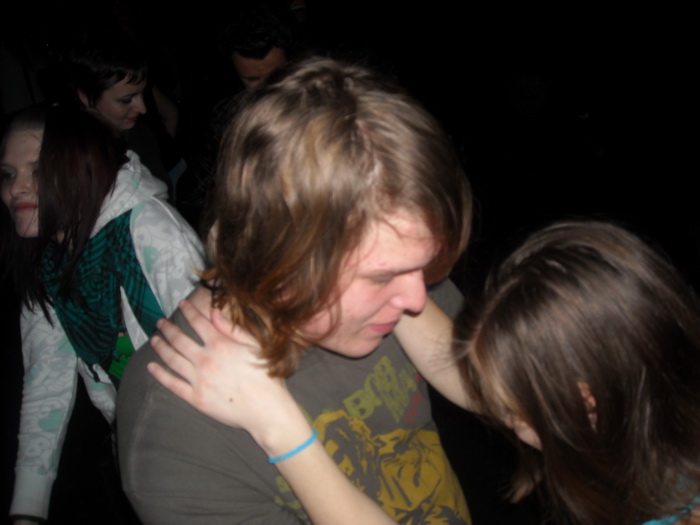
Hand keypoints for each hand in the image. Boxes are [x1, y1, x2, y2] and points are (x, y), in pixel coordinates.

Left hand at [148, 300, 299, 444]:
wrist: (266, 409)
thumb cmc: (266, 377)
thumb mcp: (255, 346)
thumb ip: (232, 328)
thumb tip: (213, 312)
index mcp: (221, 344)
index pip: (198, 322)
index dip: (188, 311)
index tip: (181, 304)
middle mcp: (206, 359)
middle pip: (179, 339)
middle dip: (168, 328)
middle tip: (160, 323)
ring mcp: (198, 379)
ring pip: (172, 359)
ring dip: (160, 347)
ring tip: (154, 340)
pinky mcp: (195, 398)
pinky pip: (172, 384)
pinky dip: (159, 374)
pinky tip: (151, 367)